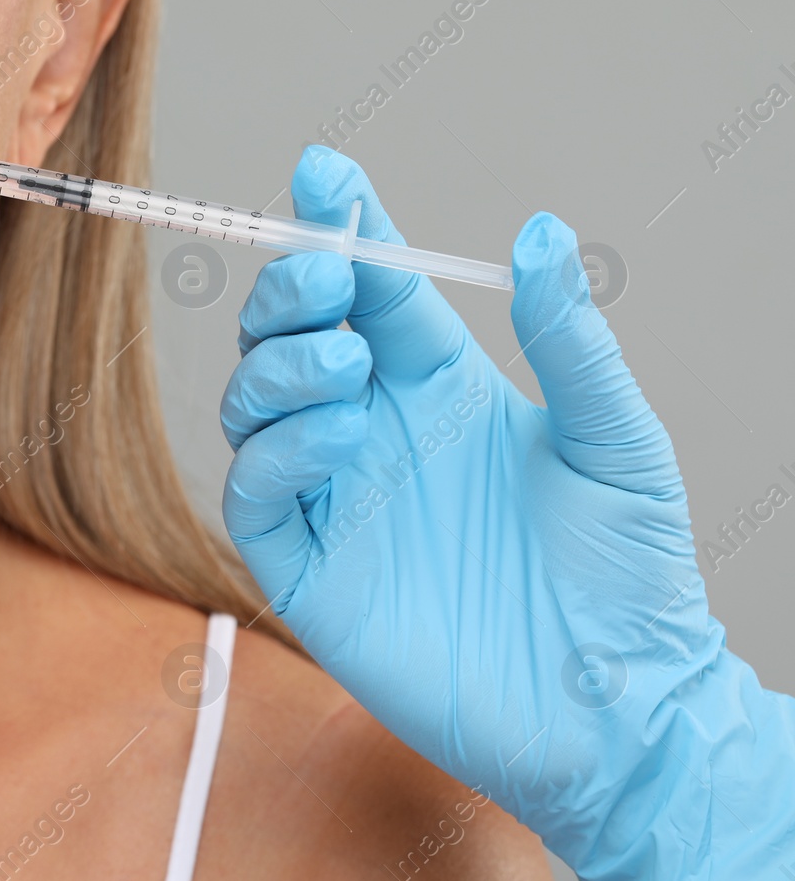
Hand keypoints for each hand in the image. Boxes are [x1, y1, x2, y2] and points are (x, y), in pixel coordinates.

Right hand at [221, 145, 794, 880]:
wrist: (614, 707)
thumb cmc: (627, 573)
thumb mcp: (616, 440)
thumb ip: (568, 342)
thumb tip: (541, 234)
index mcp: (442, 392)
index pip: (375, 293)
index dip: (343, 229)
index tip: (326, 173)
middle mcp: (375, 435)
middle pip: (293, 337)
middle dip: (293, 291)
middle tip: (327, 275)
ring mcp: (334, 500)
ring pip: (253, 404)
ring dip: (283, 367)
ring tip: (351, 371)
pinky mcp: (306, 570)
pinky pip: (253, 492)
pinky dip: (276, 451)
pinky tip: (337, 438)